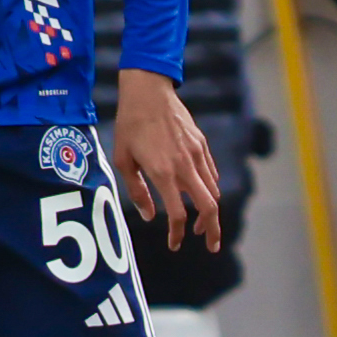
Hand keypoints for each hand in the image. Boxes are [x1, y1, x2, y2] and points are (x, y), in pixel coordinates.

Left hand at [111, 67, 220, 255]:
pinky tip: (199, 194)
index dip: (177, 234)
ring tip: (201, 224)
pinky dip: (209, 190)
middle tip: (210, 246)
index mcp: (163, 173)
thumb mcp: (123, 159)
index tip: (174, 245)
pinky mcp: (202, 144)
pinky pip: (211, 173)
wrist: (148, 91)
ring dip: (210, 212)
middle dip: (212, 231)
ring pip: (214, 191)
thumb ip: (137, 190)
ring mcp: (196, 154)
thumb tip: (150, 215)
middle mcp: (184, 166)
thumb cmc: (129, 125)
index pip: (178, 214)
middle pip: (210, 207)